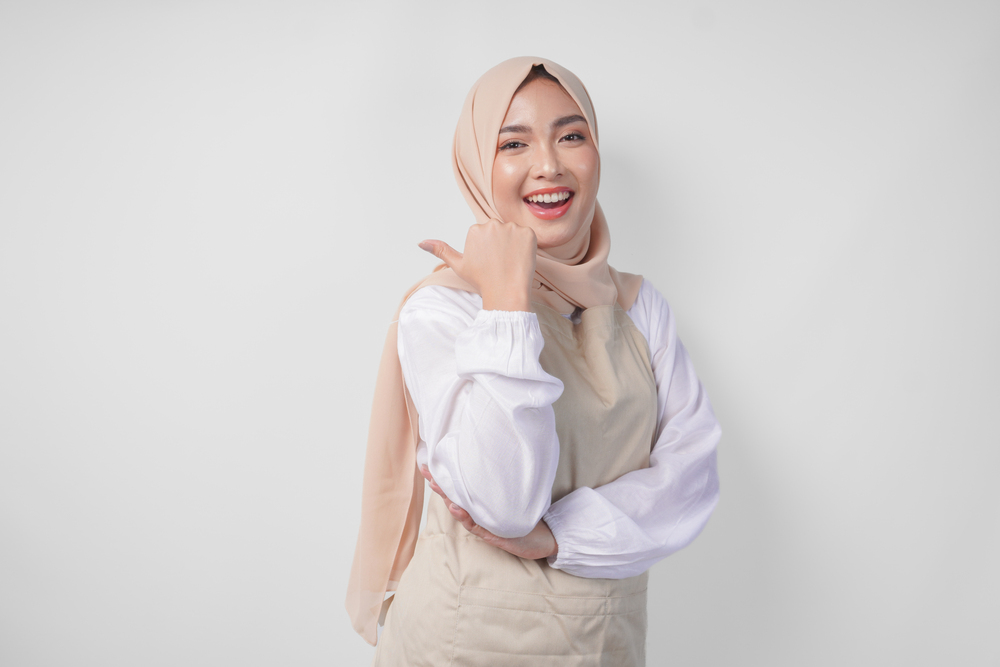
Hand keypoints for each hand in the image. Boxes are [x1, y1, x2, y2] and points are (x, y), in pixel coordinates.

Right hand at [418, 220, 536, 310]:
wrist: (506, 292)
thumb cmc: (482, 280)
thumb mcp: (458, 265)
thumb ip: (441, 250)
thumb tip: (421, 242)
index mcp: (475, 229)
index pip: (485, 235)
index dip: (488, 250)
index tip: (489, 263)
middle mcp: (493, 224)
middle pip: (499, 231)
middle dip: (500, 244)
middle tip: (499, 263)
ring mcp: (512, 228)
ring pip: (513, 233)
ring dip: (513, 245)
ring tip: (510, 262)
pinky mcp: (529, 233)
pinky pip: (528, 236)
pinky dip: (526, 246)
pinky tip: (520, 259)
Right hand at [420, 466, 557, 560]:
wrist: (544, 539)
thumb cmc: (528, 516)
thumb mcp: (514, 494)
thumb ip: (503, 479)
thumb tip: (498, 454)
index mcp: (482, 502)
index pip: (460, 486)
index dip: (445, 475)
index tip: (431, 461)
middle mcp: (479, 513)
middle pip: (455, 496)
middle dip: (440, 484)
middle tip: (427, 471)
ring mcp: (483, 524)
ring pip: (461, 510)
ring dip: (448, 498)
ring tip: (436, 485)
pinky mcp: (491, 535)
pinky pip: (474, 525)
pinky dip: (464, 516)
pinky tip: (456, 507)